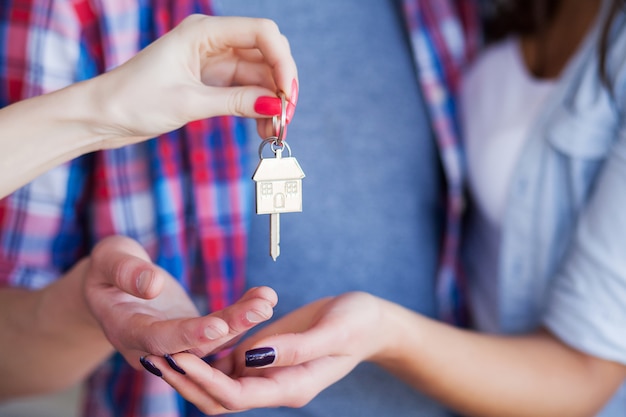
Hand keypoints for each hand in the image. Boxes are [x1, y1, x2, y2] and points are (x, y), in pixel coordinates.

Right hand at [82, 235, 277, 368]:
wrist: (110, 285)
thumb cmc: (107, 268)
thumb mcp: (108, 259)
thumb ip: (125, 271)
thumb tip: (152, 285)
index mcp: (126, 330)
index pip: (159, 339)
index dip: (189, 334)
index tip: (218, 325)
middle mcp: (152, 347)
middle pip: (195, 344)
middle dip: (230, 327)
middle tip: (261, 308)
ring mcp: (175, 343)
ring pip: (213, 338)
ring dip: (243, 320)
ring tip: (268, 300)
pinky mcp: (193, 333)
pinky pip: (220, 326)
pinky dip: (241, 313)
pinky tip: (264, 298)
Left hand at [94, 14, 297, 147]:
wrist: (103, 115)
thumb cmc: (134, 100)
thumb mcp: (189, 102)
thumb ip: (236, 102)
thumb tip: (276, 106)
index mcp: (204, 31)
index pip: (262, 32)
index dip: (282, 61)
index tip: (288, 94)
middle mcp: (213, 41)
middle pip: (266, 53)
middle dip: (281, 83)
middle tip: (286, 116)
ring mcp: (213, 62)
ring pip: (258, 76)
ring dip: (271, 101)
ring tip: (274, 131)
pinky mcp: (211, 82)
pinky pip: (245, 91)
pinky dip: (257, 108)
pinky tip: (262, 128)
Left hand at [142, 292, 388, 413]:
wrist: (369, 321)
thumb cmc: (357, 323)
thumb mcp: (332, 330)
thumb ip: (295, 347)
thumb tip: (252, 356)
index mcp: (292, 386)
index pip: (237, 395)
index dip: (205, 380)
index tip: (179, 357)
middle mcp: (275, 385)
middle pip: (220, 398)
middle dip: (187, 381)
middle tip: (154, 357)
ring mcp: (269, 373)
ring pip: (219, 384)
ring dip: (190, 372)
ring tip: (158, 352)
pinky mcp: (266, 357)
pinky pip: (229, 365)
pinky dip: (206, 357)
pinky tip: (186, 342)